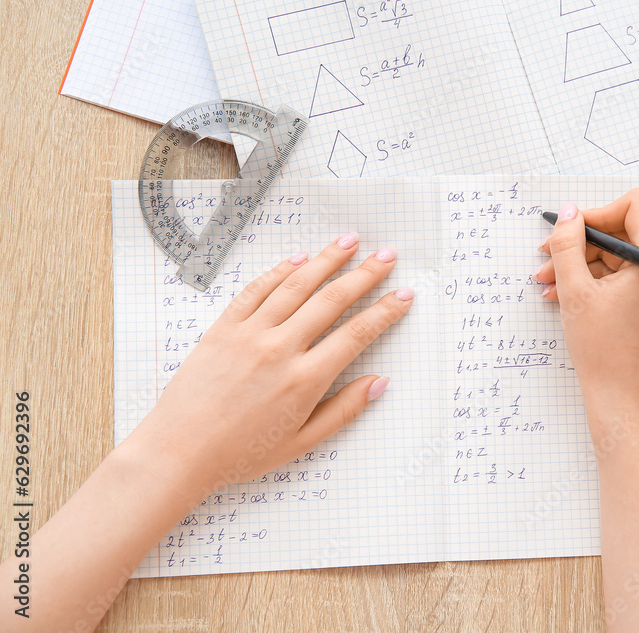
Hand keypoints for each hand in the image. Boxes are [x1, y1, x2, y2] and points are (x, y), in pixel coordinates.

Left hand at [124, 234, 413, 498]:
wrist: (179, 451)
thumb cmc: (240, 453)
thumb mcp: (301, 443)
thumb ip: (343, 410)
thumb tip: (378, 383)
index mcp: (304, 380)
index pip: (356, 335)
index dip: (384, 312)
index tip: (403, 295)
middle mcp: (280, 349)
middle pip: (332, 300)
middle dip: (364, 274)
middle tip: (386, 256)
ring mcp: (250, 334)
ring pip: (296, 285)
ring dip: (326, 260)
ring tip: (349, 241)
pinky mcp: (223, 328)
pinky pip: (256, 290)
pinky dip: (279, 271)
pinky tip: (298, 259)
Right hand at [534, 189, 638, 433]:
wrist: (620, 398)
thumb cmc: (606, 354)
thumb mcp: (576, 292)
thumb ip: (568, 245)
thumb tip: (568, 215)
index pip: (634, 206)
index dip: (597, 213)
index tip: (570, 231)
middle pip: (622, 230)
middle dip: (581, 243)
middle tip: (548, 255)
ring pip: (615, 254)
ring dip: (579, 264)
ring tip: (548, 281)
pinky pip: (618, 275)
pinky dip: (591, 280)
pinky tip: (562, 293)